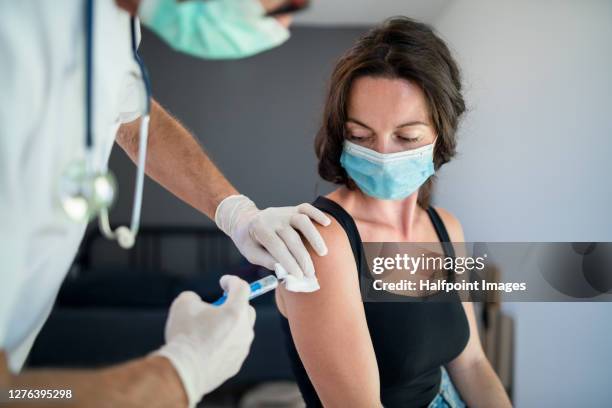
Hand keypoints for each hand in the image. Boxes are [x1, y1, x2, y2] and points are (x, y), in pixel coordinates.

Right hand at [155, 276, 255, 406]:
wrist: (183, 371)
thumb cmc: (184, 336)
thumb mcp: (183, 304)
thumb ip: (194, 297)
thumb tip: (197, 303)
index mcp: (235, 312)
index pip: (242, 288)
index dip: (232, 281)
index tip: (223, 282)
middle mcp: (244, 330)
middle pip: (246, 310)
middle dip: (234, 305)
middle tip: (217, 307)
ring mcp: (242, 348)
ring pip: (241, 331)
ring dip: (229, 326)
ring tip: (209, 329)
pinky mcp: (236, 364)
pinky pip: (233, 348)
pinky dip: (225, 344)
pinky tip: (208, 347)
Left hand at [215, 195, 330, 278]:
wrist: (246, 220)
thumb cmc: (250, 241)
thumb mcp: (251, 253)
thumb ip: (266, 260)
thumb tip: (285, 270)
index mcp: (259, 228)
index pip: (277, 247)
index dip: (289, 262)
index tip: (299, 276)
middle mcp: (272, 218)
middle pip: (291, 237)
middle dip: (302, 257)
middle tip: (310, 273)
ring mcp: (284, 212)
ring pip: (302, 220)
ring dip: (314, 237)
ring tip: (323, 253)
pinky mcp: (292, 209)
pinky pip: (306, 208)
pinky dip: (317, 214)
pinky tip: (327, 224)